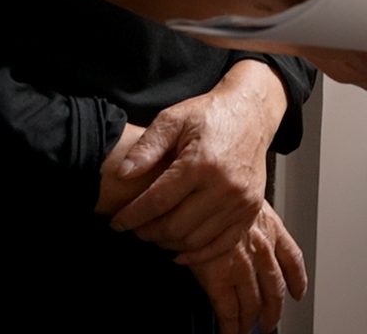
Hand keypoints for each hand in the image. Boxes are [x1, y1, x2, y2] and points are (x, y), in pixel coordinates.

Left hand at [105, 60, 287, 253]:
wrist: (251, 113)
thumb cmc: (209, 115)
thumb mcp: (173, 119)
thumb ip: (146, 147)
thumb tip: (123, 173)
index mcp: (201, 163)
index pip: (157, 202)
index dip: (131, 217)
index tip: (115, 223)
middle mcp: (224, 186)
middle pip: (175, 227)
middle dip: (147, 232)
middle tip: (134, 228)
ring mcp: (241, 202)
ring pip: (196, 240)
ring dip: (168, 243)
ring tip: (153, 234)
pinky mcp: (251, 210)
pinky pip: (222, 245)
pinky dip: (198, 255)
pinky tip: (179, 252)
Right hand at [185, 201, 307, 333]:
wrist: (195, 188)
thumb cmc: (214, 183)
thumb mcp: (241, 194)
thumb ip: (246, 214)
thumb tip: (242, 226)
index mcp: (269, 225)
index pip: (291, 258)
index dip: (297, 279)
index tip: (298, 292)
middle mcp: (260, 247)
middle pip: (274, 288)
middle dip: (274, 309)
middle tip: (270, 322)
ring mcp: (241, 264)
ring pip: (253, 302)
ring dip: (252, 320)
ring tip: (247, 330)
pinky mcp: (218, 277)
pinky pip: (228, 310)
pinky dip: (231, 326)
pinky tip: (230, 333)